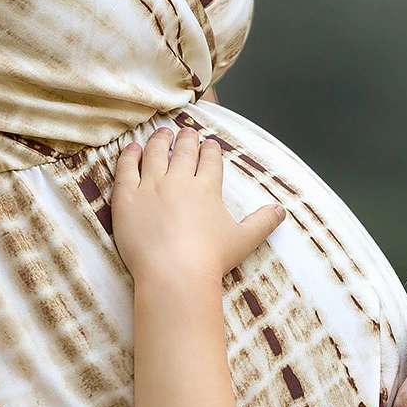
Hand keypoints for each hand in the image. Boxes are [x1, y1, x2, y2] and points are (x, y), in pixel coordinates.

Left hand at [113, 126, 284, 289]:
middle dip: (186, 139)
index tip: (209, 144)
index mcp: (207, 188)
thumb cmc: (210, 260)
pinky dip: (129, 156)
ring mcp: (151, 187)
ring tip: (161, 134)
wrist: (175, 274)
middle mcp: (179, 180)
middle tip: (186, 132)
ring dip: (159, 140)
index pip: (210, 160)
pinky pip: (126, 169)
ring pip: (154, 154)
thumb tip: (280, 210)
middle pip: (182, 151)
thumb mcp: (244, 240)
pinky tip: (132, 149)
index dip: (210, 150)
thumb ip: (263, 222)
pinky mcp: (127, 198)